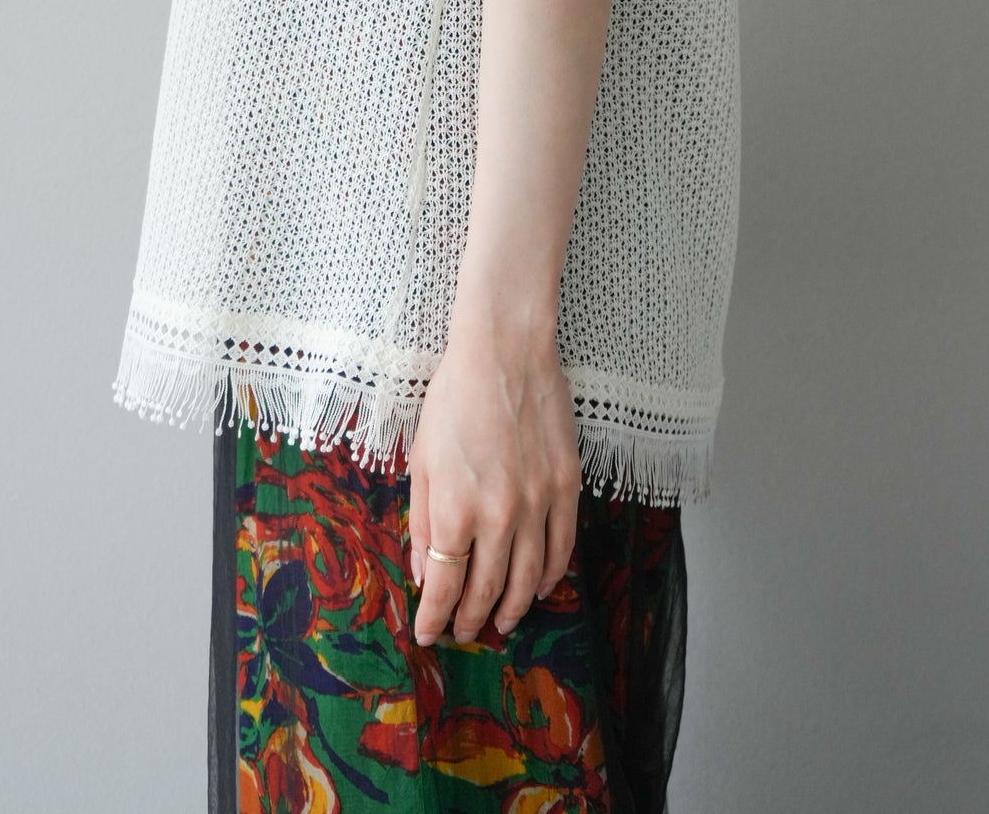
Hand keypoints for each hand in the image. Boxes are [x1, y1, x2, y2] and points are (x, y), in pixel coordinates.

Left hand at [406, 311, 582, 645]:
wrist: (506, 354)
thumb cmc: (455, 399)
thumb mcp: (422, 460)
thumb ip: (424, 521)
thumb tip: (425, 572)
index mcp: (456, 511)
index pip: (445, 586)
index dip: (436, 617)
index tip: (430, 634)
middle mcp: (499, 517)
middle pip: (487, 589)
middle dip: (472, 619)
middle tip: (464, 633)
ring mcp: (538, 505)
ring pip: (528, 578)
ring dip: (512, 607)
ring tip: (500, 621)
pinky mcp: (566, 488)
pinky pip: (562, 547)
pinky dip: (551, 576)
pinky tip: (539, 588)